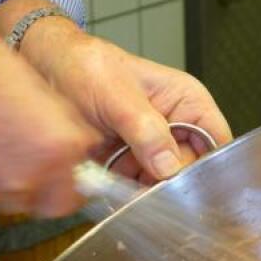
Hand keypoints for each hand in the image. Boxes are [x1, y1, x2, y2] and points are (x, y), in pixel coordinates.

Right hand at [0, 12, 100, 215]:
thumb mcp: (30, 80)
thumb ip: (56, 121)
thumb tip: (67, 137)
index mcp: (58, 145)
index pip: (84, 183)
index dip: (74, 172)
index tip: (64, 162)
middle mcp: (30, 176)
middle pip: (52, 202)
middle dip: (49, 186)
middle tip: (33, 158)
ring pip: (15, 199)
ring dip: (13, 181)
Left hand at [21, 18, 231, 183]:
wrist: (45, 70)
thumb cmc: (83, 66)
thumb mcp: (116, 94)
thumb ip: (145, 129)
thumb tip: (169, 166)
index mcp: (186, 102)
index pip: (215, 144)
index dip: (206, 169)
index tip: (183, 188)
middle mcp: (174, 127)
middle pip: (188, 172)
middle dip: (167, 185)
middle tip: (143, 190)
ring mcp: (149, 147)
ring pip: (162, 185)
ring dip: (143, 192)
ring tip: (119, 183)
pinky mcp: (127, 162)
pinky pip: (136, 188)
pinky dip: (125, 194)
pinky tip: (110, 187)